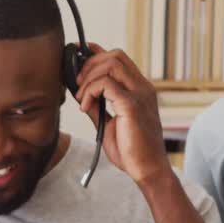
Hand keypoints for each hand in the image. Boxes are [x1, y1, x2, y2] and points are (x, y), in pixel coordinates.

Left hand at [74, 43, 173, 186]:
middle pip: (115, 55)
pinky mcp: (131, 105)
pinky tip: (85, 107)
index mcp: (140, 89)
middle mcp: (142, 87)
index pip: (119, 59)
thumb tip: (81, 93)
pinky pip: (106, 84)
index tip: (79, 57)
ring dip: (88, 77)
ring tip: (81, 97)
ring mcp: (139, 94)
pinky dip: (90, 91)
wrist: (147, 169)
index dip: (97, 53)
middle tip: (77, 84)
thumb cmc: (132, 150)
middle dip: (89, 64)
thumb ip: (97, 106)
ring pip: (111, 63)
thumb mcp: (109, 123)